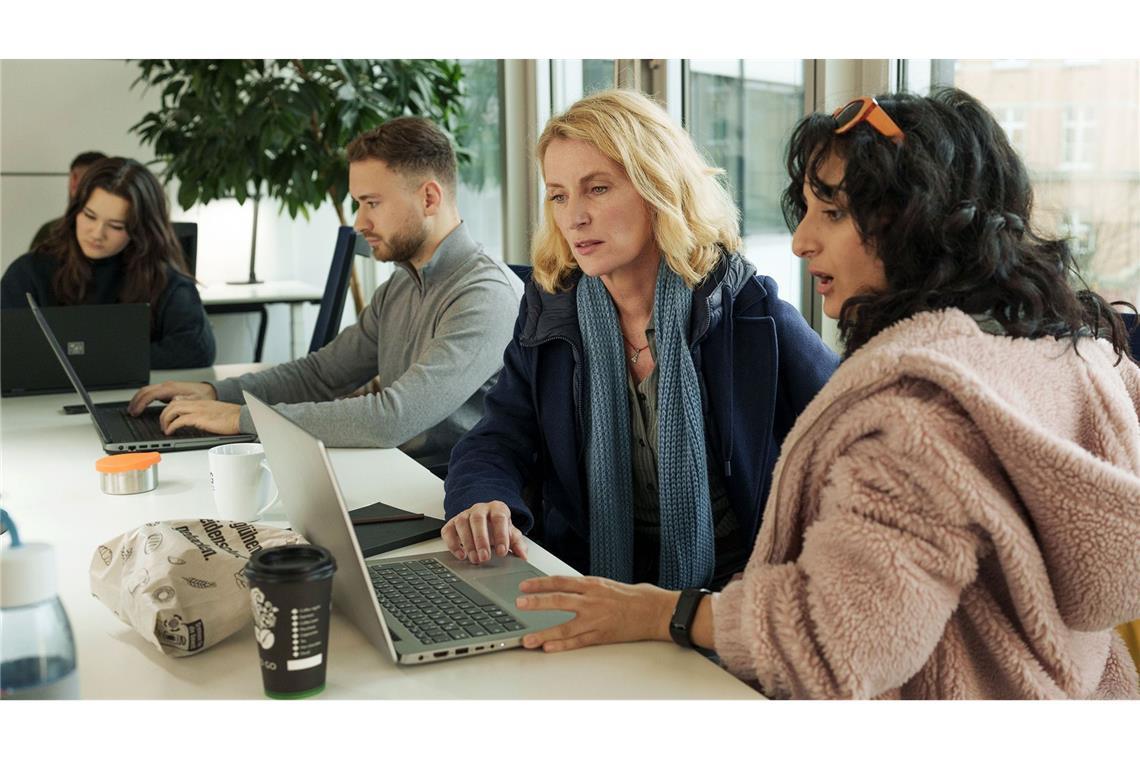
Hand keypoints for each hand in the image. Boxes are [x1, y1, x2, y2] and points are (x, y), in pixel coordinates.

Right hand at [128, 381, 215, 415]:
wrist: (209, 391)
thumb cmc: (203, 397)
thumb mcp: (195, 401)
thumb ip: (183, 401)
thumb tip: (173, 401)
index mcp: (171, 388)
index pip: (150, 395)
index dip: (140, 404)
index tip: (135, 412)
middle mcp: (167, 386)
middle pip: (145, 391)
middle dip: (135, 401)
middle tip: (130, 412)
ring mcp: (167, 387)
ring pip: (147, 390)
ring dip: (138, 399)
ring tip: (133, 409)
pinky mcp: (168, 390)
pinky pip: (151, 392)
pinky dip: (144, 398)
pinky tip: (142, 405)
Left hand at [158, 399, 241, 434]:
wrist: (241, 417)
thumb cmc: (233, 417)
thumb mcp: (215, 411)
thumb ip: (204, 412)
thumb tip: (197, 420)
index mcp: (201, 401)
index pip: (179, 400)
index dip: (170, 408)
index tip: (167, 417)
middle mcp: (197, 403)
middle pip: (172, 404)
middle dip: (164, 414)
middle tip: (163, 424)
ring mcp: (197, 410)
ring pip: (173, 410)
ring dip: (165, 420)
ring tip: (165, 428)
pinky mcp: (199, 418)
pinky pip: (179, 420)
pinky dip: (172, 426)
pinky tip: (170, 432)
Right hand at [441, 501, 526, 564]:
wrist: (487, 521)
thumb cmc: (498, 528)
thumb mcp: (511, 534)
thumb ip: (518, 544)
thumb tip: (523, 556)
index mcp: (497, 508)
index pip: (499, 517)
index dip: (501, 534)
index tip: (502, 552)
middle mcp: (479, 509)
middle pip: (478, 519)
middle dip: (481, 539)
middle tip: (485, 557)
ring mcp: (464, 514)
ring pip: (462, 523)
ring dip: (467, 543)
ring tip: (475, 559)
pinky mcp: (452, 523)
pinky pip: (448, 530)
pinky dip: (452, 543)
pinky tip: (461, 555)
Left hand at [514, 575, 679, 652]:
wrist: (656, 610)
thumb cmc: (633, 597)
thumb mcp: (606, 585)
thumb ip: (585, 588)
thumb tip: (563, 590)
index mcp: (593, 584)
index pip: (561, 581)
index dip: (540, 583)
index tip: (524, 585)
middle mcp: (593, 600)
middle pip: (560, 600)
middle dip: (537, 602)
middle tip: (518, 603)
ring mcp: (597, 620)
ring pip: (565, 627)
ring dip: (544, 633)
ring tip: (527, 639)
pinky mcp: (603, 636)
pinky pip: (579, 642)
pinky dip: (562, 646)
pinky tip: (549, 648)